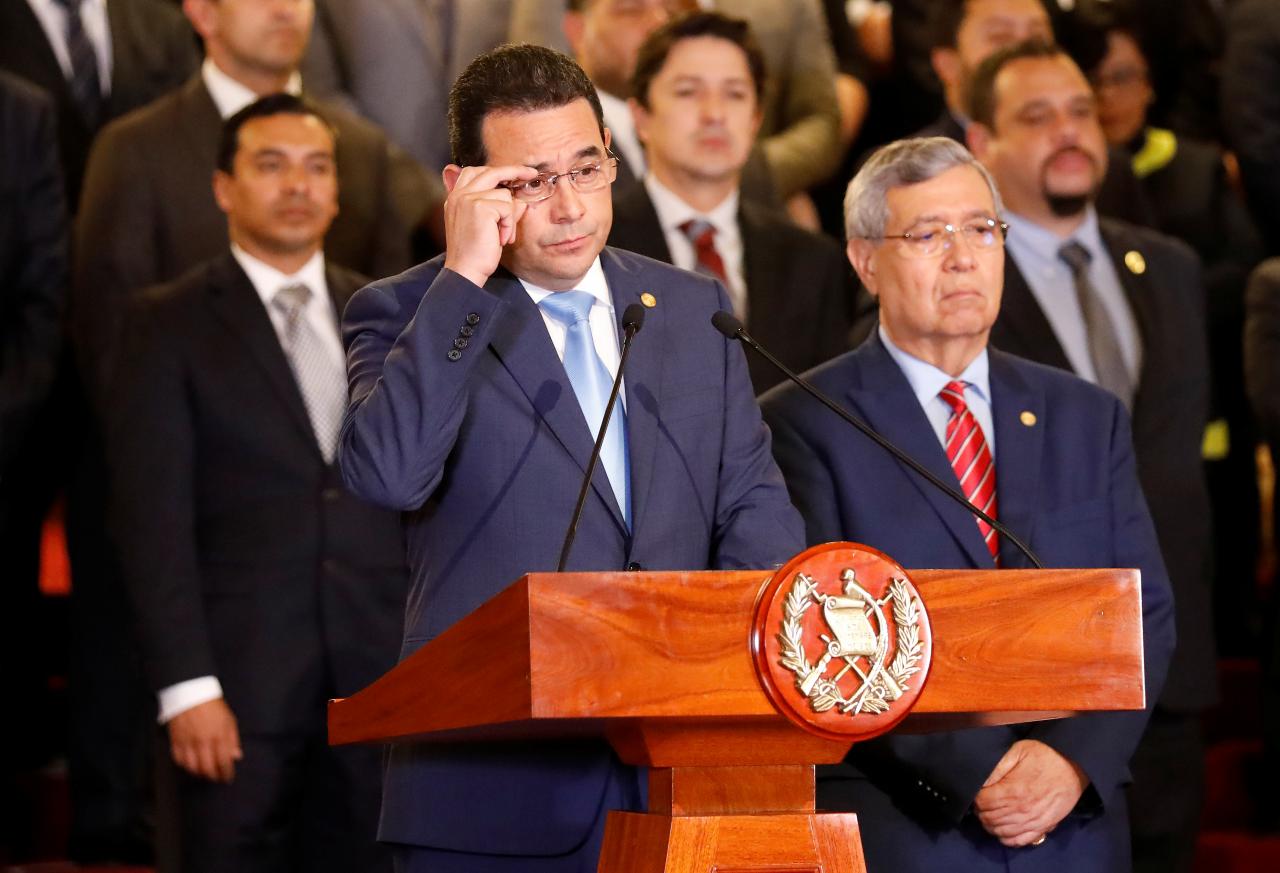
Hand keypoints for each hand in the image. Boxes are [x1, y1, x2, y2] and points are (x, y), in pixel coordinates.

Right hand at [167, 697, 241, 782]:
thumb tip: (236, 757)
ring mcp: (188, 741)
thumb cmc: (213, 706)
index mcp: (219, 735)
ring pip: (192, 767)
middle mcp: (203, 740)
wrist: (191, 693)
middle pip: (207, 768)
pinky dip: (185, 766)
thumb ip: (233, 739)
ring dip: (200, 773)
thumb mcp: (229, 719)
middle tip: (216, 778)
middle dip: (213, 776)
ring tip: (205, 773)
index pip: (223, 762)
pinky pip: (179, 760)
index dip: (226, 773)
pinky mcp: (176, 740)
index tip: (227, 778)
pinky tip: (191, 765)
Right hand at [440, 164, 537, 286]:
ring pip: (504, 194)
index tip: (516, 172)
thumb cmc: (475, 253)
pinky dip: (509, 225)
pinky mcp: (479, 206)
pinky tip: (501, 239)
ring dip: (510, 217)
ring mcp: (467, 198)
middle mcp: (458, 194)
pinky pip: (508, 208)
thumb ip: (497, 209)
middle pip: (491, 171)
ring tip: (502, 236)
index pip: (475, 172)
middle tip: (532, 173)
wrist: (465, 271)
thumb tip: (520, 200)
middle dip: (514, 171)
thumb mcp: (487, 226)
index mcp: (455, 197)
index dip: (497, 171)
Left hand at [973, 739, 1087, 846]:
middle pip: (990, 819)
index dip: (976, 798)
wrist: (1074, 765)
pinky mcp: (1044, 827)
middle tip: (982, 804)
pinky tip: (1003, 830)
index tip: (978, 793)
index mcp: (1013, 790)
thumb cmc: (1044, 756)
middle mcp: (1022, 809)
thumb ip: (997, 767)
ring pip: (1002, 832)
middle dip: (981, 812)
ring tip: (990, 815)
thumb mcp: (1017, 751)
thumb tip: (981, 781)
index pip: (982, 803)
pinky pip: (1020, 841)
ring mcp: (1033, 821)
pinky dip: (1008, 839)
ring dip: (991, 825)